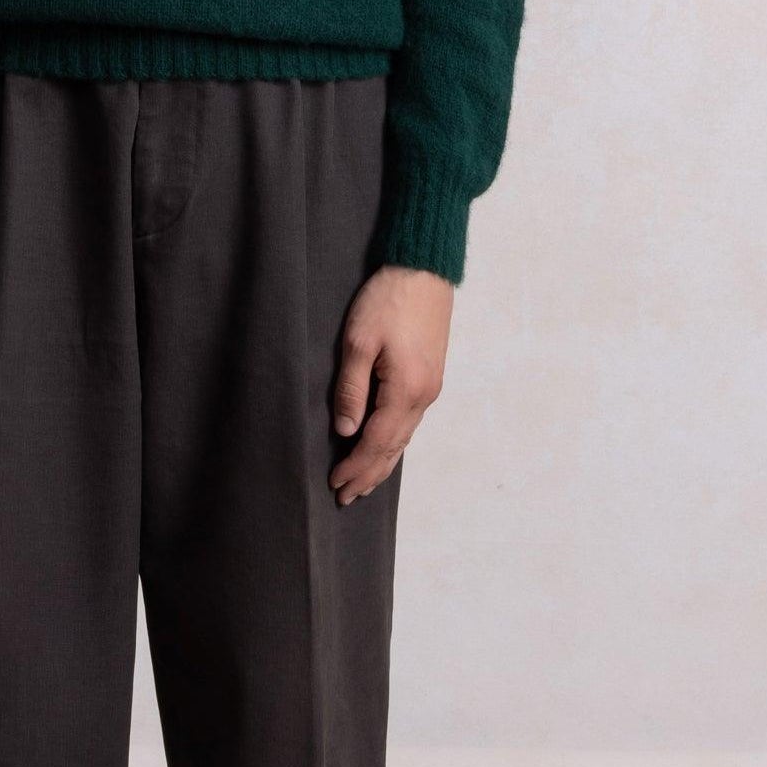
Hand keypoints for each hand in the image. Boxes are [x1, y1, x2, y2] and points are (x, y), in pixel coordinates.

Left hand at [329, 264, 452, 505]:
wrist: (424, 270)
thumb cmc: (388, 300)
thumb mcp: (358, 342)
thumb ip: (351, 389)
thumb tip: (346, 431)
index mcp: (405, 390)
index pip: (376, 442)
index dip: (355, 466)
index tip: (335, 484)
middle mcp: (424, 396)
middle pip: (393, 447)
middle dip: (369, 474)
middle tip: (346, 497)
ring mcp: (431, 388)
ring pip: (404, 437)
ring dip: (383, 462)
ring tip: (364, 483)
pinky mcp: (430, 377)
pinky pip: (410, 422)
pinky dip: (395, 442)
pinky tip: (385, 448)